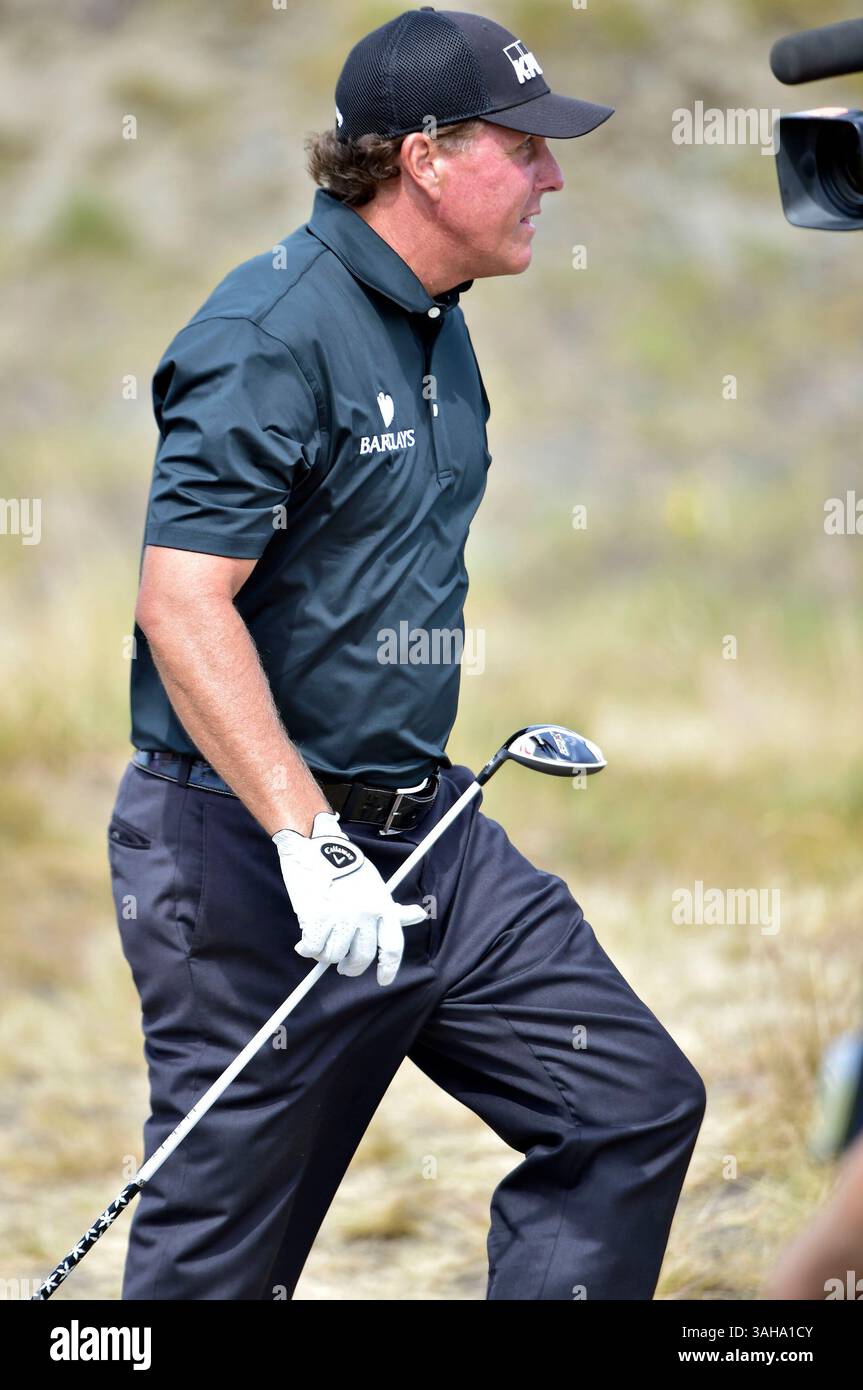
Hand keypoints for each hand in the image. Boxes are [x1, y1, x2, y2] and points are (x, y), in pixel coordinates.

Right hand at [272, 811, 427, 986]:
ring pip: (333, 956)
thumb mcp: (376, 886)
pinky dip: (306, 948)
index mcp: (383, 907)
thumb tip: (419, 916)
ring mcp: (342, 917)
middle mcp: (365, 914)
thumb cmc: (347, 867)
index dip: (389, 968)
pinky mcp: (318, 917)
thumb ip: (394, 909)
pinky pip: (313, 949)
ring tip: (320, 941)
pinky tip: (304, 941)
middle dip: (350, 966)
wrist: (316, 847)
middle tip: (341, 964)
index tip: (383, 980)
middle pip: (361, 957)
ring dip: (324, 954)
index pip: (393, 946)